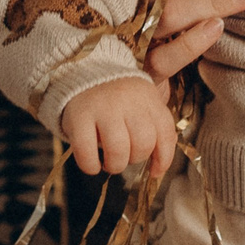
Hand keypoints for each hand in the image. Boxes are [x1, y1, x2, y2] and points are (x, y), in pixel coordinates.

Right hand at [61, 78, 176, 177]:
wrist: (82, 73)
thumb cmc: (116, 98)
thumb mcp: (142, 103)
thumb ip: (155, 127)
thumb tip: (160, 164)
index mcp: (147, 97)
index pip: (164, 132)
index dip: (163, 158)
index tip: (155, 171)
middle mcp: (127, 101)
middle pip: (143, 143)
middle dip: (136, 159)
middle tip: (125, 158)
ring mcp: (102, 107)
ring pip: (118, 150)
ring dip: (115, 165)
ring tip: (109, 162)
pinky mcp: (79, 116)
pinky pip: (87, 152)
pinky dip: (90, 166)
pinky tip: (92, 164)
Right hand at [142, 0, 244, 85]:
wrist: (129, 97)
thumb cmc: (164, 48)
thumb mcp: (178, 15)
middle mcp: (136, 10)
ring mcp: (136, 41)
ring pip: (170, 14)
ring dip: (212, 3)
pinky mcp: (141, 74)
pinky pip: (164, 58)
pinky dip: (190, 42)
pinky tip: (216, 29)